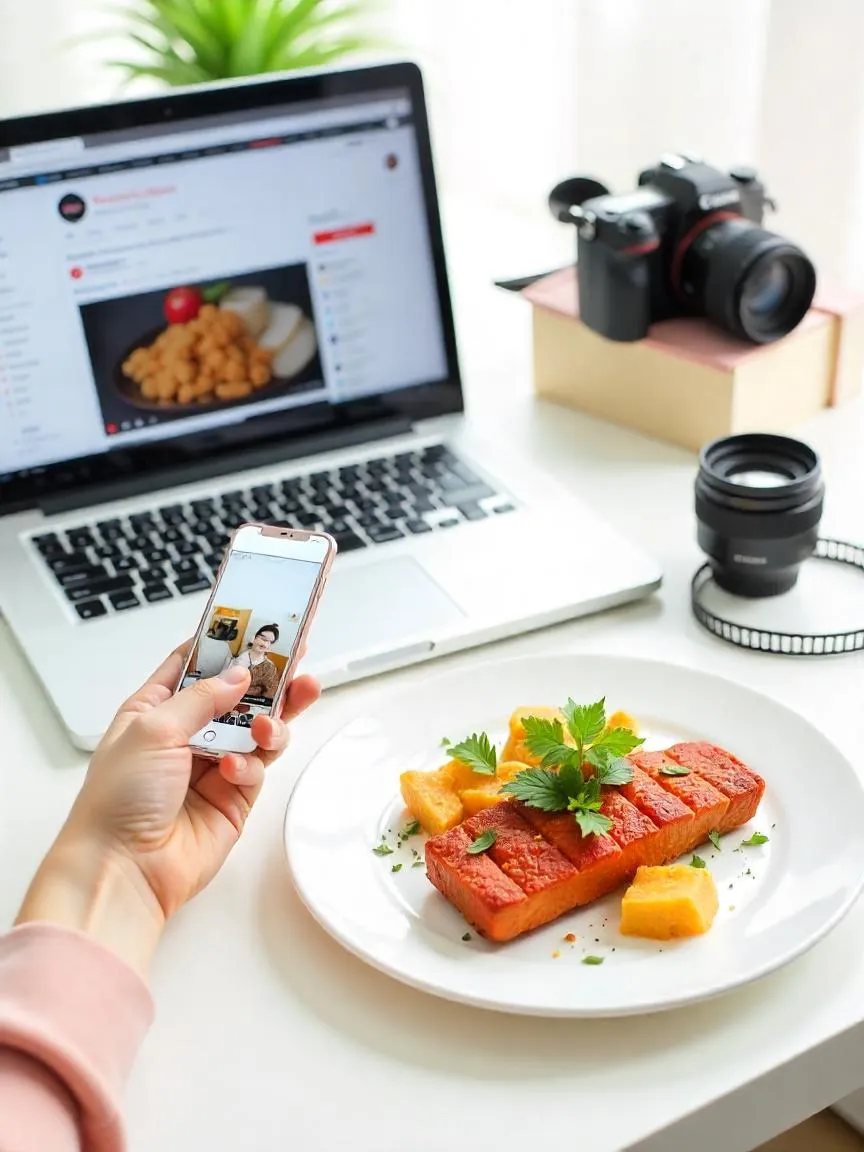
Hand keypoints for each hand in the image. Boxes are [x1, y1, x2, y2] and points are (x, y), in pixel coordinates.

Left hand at [16, 643, 319, 973]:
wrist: (124, 870)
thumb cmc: (118, 800)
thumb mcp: (152, 729)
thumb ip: (202, 697)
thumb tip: (240, 675)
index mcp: (154, 709)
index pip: (196, 663)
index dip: (226, 643)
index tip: (258, 622)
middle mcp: (185, 734)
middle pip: (238, 694)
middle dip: (268, 678)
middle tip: (298, 658)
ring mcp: (212, 766)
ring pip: (258, 729)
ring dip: (270, 721)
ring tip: (271, 723)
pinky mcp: (234, 798)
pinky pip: (257, 768)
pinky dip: (251, 766)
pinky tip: (235, 772)